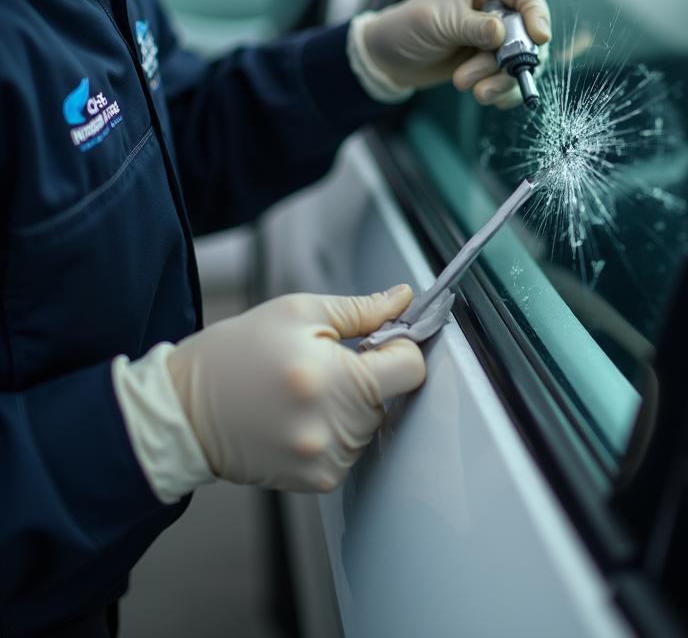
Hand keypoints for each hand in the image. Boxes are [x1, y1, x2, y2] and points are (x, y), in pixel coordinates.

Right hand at [166, 286, 424, 491]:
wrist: (182, 412)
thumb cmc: (235, 354)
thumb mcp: (298, 313)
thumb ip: (361, 309)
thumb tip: (403, 299)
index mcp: (333, 380)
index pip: (411, 369)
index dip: (399, 347)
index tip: (378, 340)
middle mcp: (335, 428)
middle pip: (390, 397)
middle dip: (368, 375)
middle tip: (324, 363)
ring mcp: (326, 460)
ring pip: (371, 424)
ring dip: (351, 406)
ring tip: (304, 391)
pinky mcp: (317, 480)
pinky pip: (350, 449)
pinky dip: (336, 431)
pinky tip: (299, 416)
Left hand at [361, 0, 550, 105]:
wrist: (389, 58)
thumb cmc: (407, 28)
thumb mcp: (440, 23)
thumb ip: (474, 28)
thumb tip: (503, 35)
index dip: (536, 15)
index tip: (539, 39)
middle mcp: (496, 1)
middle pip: (528, 31)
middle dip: (510, 59)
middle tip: (486, 79)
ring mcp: (496, 31)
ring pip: (521, 58)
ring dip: (499, 78)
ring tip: (471, 88)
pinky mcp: (492, 57)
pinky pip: (512, 76)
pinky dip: (503, 89)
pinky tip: (488, 97)